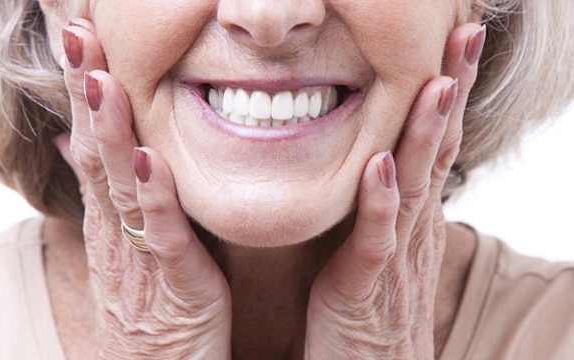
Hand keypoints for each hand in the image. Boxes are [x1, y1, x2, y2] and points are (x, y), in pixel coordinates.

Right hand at [57, 20, 231, 358]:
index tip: (78, 39)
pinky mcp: (176, 287)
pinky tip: (149, 161)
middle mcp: (117, 233)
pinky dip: (155, 199)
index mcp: (111, 219)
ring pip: (122, 188)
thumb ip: (107, 194)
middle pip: (97, 154)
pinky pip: (163, 239)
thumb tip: (74, 146)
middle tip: (76, 35)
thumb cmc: (148, 307)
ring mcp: (142, 259)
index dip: (85, 92)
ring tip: (102, 81)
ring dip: (110, 133)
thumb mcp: (124, 245)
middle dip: (88, 94)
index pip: (92, 143)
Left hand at [304, 23, 484, 358]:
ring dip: (427, 134)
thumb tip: (382, 159)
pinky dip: (380, 203)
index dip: (447, 91)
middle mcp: (413, 228)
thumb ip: (384, 203)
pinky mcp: (366, 287)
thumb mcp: (382, 244)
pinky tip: (382, 166)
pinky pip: (375, 240)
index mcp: (413, 215)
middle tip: (466, 36)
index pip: (436, 142)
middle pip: (438, 150)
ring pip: (415, 186)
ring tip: (437, 84)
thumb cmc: (371, 305)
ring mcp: (394, 256)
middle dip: (451, 92)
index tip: (454, 42)